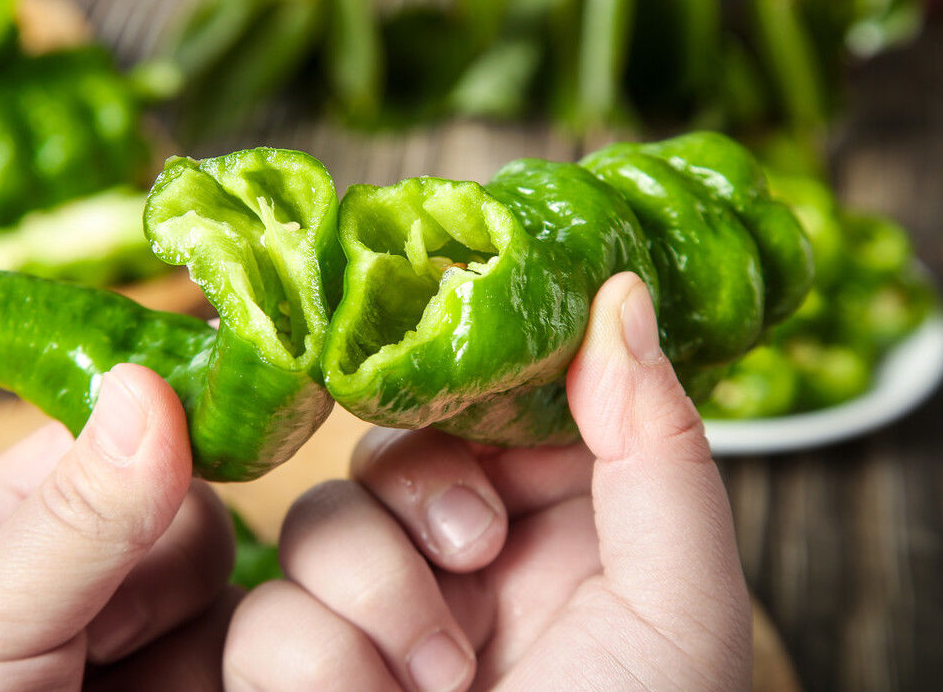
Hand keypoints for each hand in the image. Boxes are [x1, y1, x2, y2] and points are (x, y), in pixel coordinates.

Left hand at [0, 364, 238, 690]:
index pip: (128, 435)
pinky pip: (255, 662)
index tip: (212, 444)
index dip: (168, 443)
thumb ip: (71, 515)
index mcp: (24, 513)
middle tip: (100, 644)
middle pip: (198, 518)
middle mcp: (99, 568)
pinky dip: (247, 677)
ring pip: (238, 596)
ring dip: (199, 648)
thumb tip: (151, 385)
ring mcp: (147, 641)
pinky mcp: (190, 691)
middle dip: (166, 581)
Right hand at [224, 272, 751, 690]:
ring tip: (443, 679)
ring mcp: (383, 621)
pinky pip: (267, 616)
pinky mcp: (307, 677)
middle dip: (421, 496)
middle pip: (391, 452)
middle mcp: (466, 567)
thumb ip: (652, 442)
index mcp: (562, 529)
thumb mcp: (675, 597)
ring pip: (317, 525)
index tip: (463, 375)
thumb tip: (617, 290)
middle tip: (474, 555)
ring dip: (375, 595)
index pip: (493, 410)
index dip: (470, 386)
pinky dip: (321, 663)